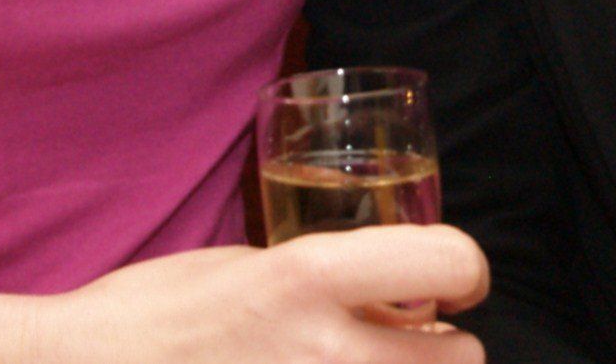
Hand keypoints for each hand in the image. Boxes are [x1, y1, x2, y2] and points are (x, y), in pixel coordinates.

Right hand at [0, 226, 489, 363]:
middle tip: (405, 345)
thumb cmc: (149, 317)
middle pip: (462, 358)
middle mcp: (327, 352)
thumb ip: (321, 276)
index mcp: (307, 278)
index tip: (453, 283)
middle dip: (441, 350)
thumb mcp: (241, 265)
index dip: (465, 270)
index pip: (451, 261)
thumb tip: (387, 293)